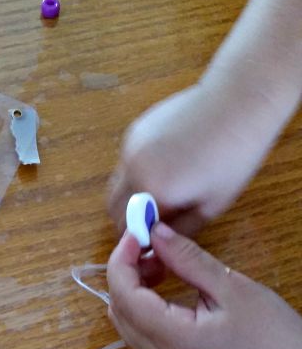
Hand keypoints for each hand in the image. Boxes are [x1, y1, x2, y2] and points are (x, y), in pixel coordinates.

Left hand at [106, 223, 301, 348]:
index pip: (124, 295)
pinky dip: (142, 304)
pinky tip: (164, 283)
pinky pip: (139, 331)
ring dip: (132, 287)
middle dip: (125, 271)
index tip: (137, 231)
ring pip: (125, 320)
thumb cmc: (269, 331)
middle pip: (118, 308)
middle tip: (150, 243)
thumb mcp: (229, 286)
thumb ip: (186, 259)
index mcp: (172, 339)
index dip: (122, 260)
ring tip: (161, 261)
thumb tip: (154, 232)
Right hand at [107, 78, 279, 240]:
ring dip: (130, 198)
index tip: (153, 244)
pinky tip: (166, 167)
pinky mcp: (133, 132)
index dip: (139, 241)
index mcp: (152, 191)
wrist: (236, 102)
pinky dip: (136, 175)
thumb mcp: (211, 206)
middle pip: (112, 209)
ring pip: (116, 186)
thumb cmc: (233, 157)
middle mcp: (132, 169)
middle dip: (129, 222)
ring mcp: (129, 148)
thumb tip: (156, 247)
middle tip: (154, 225)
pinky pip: (125, 164)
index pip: (128, 230)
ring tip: (161, 195)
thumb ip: (178, 232)